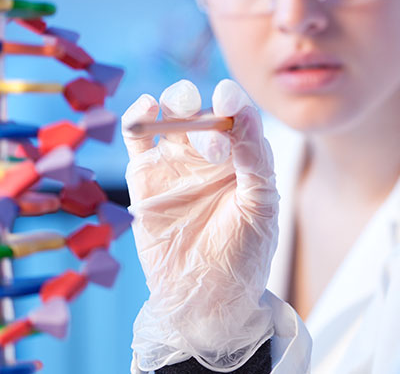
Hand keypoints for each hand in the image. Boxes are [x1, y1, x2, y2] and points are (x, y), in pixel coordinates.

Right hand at [123, 79, 278, 370]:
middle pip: (202, 109)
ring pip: (172, 114)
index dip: (232, 101)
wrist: (205, 300)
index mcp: (245, 156)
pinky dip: (139, 116)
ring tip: (181, 121)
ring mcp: (177, 162)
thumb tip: (244, 111)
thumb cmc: (243, 256)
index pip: (238, 115)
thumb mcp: (260, 206)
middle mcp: (210, 153)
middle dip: (205, 115)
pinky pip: (138, 136)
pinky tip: (146, 109)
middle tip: (213, 149)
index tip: (228, 99)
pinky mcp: (145, 175)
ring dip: (176, 106)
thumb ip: (254, 158)